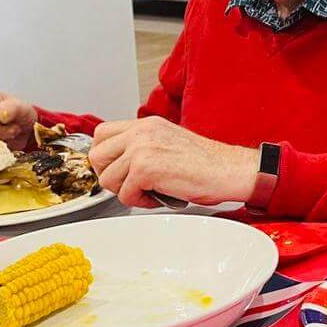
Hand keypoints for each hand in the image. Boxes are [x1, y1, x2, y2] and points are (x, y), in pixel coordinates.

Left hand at [88, 116, 258, 207]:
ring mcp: (141, 149)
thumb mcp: (169, 142)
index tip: (117, 169)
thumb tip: (120, 164)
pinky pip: (124, 194)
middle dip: (109, 175)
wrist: (231, 170)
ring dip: (126, 191)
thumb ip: (143, 146)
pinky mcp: (145, 169)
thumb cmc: (208, 162)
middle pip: (96, 156)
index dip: (105, 157)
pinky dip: (140, 202)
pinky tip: (159, 197)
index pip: (101, 134)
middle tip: (129, 184)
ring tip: (149, 191)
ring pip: (107, 178)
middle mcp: (141, 132)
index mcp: (146, 124)